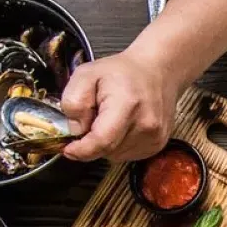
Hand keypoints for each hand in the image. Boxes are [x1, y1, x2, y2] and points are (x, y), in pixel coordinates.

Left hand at [59, 49, 180, 163]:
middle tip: (92, 118)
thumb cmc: (121, 72)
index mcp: (127, 104)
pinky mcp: (158, 144)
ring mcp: (155, 137)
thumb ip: (73, 100)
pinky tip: (122, 126)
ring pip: (115, 155)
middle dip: (91, 141)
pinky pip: (127, 154)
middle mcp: (146, 124)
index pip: (102, 140)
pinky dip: (118, 145)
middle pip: (107, 150)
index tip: (69, 149)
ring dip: (106, 143)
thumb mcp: (86, 74)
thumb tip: (75, 129)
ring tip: (110, 119)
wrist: (157, 71)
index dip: (81, 150)